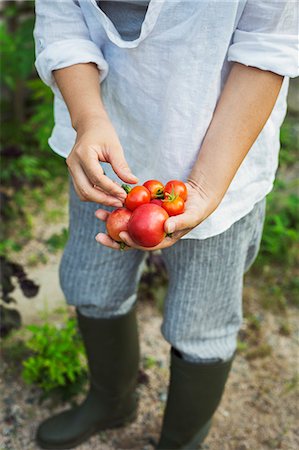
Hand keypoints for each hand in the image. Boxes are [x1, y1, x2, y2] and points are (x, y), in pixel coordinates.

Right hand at [66, 116, 137, 205]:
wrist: (88, 124)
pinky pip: (83, 189)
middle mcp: (73, 163)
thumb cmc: (103, 132)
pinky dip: (95, 194)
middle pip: (86, 190)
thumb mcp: (115, 146)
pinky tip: (109, 192)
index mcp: (83, 154)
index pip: (97, 178)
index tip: (124, 195)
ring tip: (116, 197)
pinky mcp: (74, 173)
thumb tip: (133, 181)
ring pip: (82, 193)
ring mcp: (71, 169)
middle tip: (120, 202)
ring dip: (99, 199)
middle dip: (104, 199)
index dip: (111, 189)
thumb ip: (122, 165)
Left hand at [95, 181, 218, 250]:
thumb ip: (180, 223)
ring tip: (98, 214)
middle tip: (99, 235)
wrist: (197, 195)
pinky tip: (108, 198)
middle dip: (113, 237)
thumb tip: (166, 228)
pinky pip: (130, 207)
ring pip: (126, 222)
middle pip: (129, 237)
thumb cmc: (197, 209)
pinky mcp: (144, 208)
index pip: (143, 245)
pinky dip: (120, 204)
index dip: (131, 243)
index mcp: (160, 239)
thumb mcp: (191, 216)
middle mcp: (150, 232)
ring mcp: (146, 220)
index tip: (120, 236)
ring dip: (111, 219)